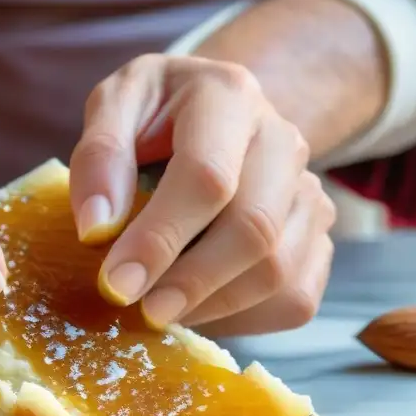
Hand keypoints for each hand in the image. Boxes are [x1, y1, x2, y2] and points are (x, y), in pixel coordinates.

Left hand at [69, 54, 335, 335]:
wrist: (214, 114)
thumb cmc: (155, 115)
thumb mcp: (114, 108)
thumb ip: (99, 157)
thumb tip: (96, 228)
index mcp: (229, 96)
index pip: (207, 176)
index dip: (160, 238)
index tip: (117, 283)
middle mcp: (284, 141)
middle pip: (254, 228)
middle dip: (191, 283)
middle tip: (141, 313)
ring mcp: (309, 190)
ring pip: (279, 271)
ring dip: (213, 306)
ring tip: (160, 310)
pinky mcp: (319, 235)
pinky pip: (296, 298)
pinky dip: (243, 318)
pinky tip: (198, 307)